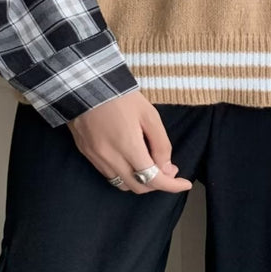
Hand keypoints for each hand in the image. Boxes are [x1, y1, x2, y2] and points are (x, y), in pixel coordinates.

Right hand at [67, 89, 192, 193]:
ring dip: (140, 181)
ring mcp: (96, 158)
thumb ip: (160, 143)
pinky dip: (124, 175)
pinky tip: (130, 161)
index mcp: (128, 146)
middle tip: (168, 168)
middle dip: (157, 183)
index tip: (185, 183)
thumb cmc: (121, 96)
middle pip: (138, 187)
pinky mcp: (87, 154)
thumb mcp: (148, 114)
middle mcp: (110, 158)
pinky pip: (109, 175)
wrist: (85, 84)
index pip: (153, 179)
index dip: (171, 185)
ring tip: (150, 165)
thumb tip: (167, 169)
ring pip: (122, 184)